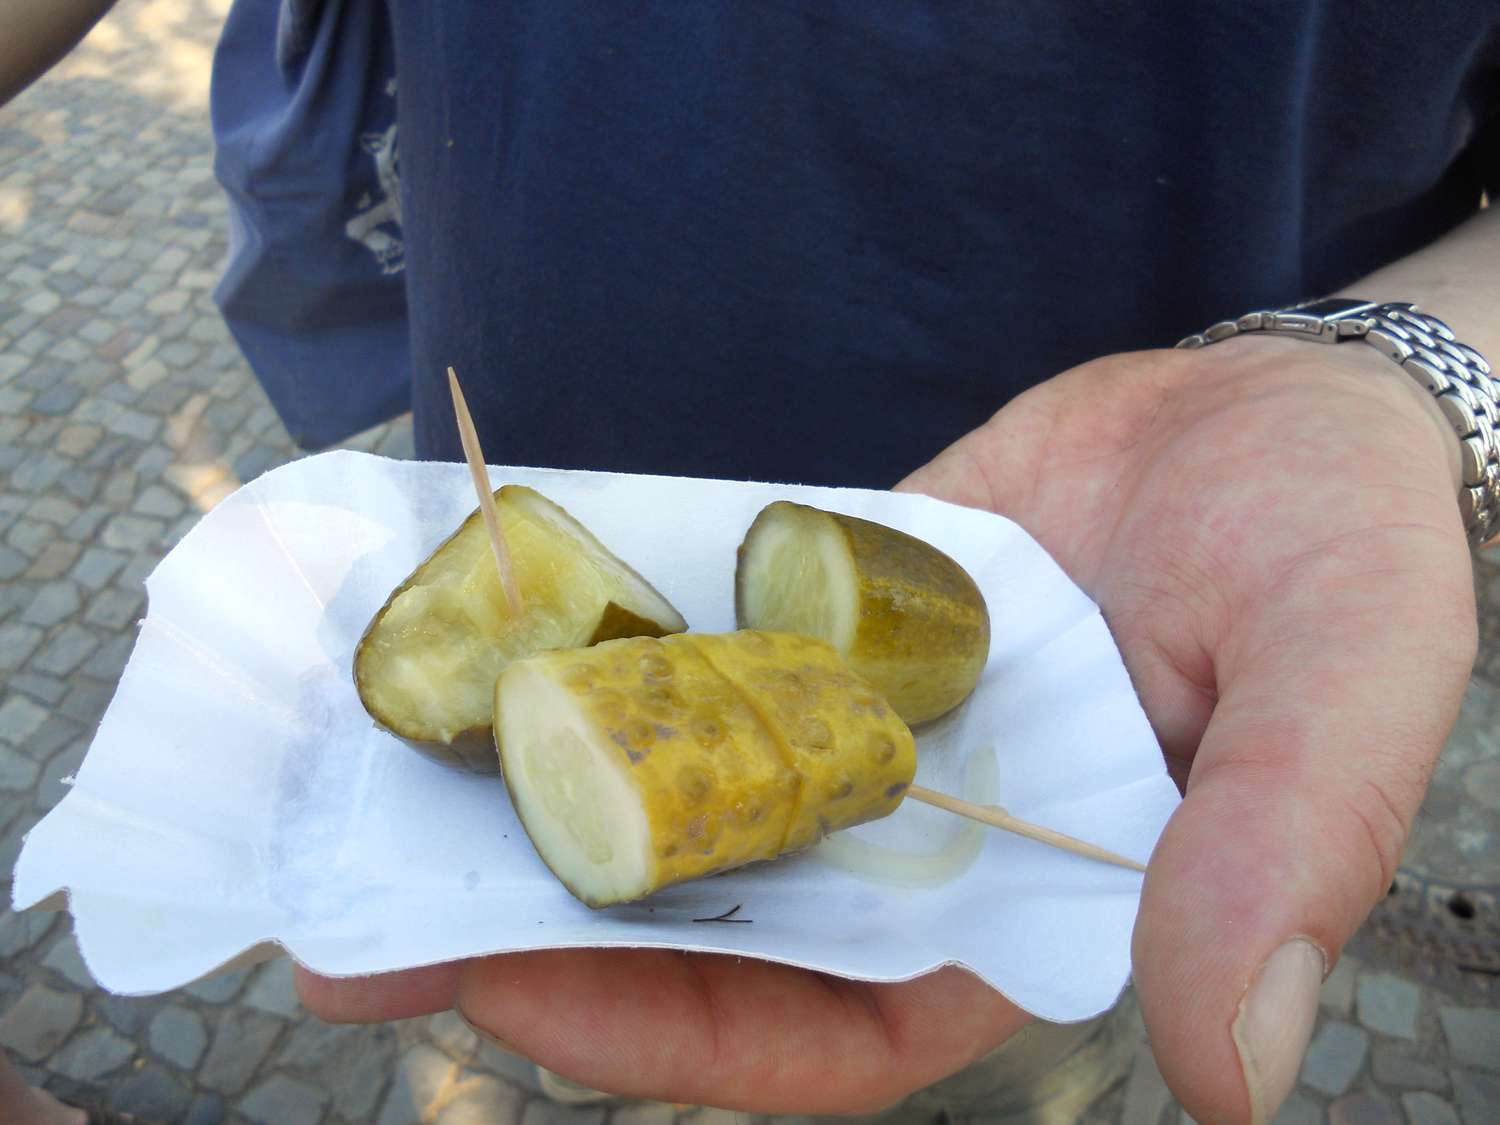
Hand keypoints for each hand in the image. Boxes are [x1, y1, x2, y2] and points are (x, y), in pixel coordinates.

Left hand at [295, 340, 1474, 1120]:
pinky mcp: (816, 610)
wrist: (1277, 398)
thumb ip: (1284, 854)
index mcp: (1018, 912)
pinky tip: (477, 641)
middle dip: (535, 930)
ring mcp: (850, 719)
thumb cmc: (1340, 550)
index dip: (671, 1030)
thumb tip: (1229, 1068)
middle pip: (701, 914)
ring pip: (669, 782)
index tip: (511, 993)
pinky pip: (691, 645)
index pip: (821, 1024)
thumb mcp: (1344, 685)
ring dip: (529, 793)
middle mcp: (910, 835)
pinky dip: (593, 653)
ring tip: (360, 792)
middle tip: (347, 930)